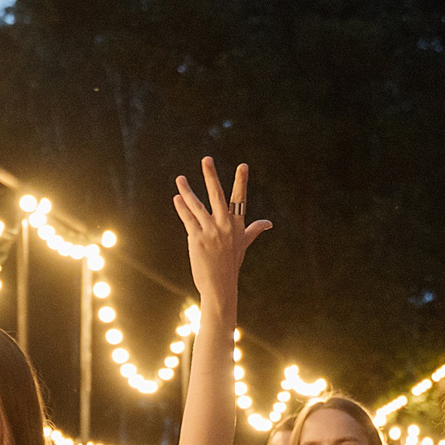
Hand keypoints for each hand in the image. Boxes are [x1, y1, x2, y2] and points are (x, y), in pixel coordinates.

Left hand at [170, 156, 269, 310]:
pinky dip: (182, 208)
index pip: (239, 199)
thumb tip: (268, 223)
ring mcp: (211, 232)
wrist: (220, 285)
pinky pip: (188, 220)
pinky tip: (176, 198)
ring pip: (197, 206)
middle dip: (211, 176)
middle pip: (217, 196)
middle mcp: (225, 226)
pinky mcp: (197, 239)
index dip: (241, 182)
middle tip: (207, 159)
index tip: (243, 166)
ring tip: (179, 179)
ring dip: (187, 191)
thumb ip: (253, 230)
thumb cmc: (231, 264)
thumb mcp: (243, 245)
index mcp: (237, 225)